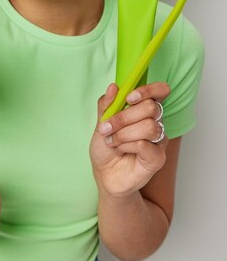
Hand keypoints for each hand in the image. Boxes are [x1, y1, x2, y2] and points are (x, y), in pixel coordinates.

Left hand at [90, 82, 169, 197]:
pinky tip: (120, 150)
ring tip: (112, 141)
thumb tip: (114, 87)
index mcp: (144, 109)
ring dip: (123, 133)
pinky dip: (127, 145)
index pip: (160, 91)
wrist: (104, 173)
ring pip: (149, 126)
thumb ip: (107, 105)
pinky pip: (145, 144)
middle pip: (151, 107)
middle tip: (107, 127)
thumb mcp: (101, 122)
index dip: (148, 90)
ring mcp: (159, 140)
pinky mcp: (158, 158)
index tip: (129, 97)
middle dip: (124, 117)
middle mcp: (156, 122)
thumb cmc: (106, 146)